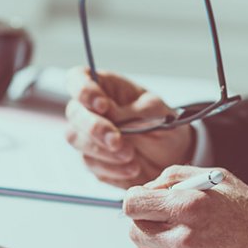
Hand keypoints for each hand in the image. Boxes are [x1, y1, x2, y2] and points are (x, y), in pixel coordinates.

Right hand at [65, 68, 194, 187]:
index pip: (78, 78)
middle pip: (74, 112)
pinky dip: (111, 168)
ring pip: (76, 139)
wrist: (173, 155)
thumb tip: (108, 113)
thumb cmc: (163, 124)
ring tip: (130, 156)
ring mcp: (87, 135)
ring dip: (102, 150)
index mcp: (105, 87)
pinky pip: (91, 163)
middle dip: (94, 128)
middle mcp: (90, 109)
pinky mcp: (92, 159)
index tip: (102, 105)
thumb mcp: (155, 112)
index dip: (83, 90)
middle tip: (116, 141)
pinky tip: (131, 168)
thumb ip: (131, 111)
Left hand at [122, 165, 247, 247]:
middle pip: (133, 230)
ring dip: (152, 243)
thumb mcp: (217, 180)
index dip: (136, 200)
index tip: (143, 201)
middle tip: (162, 218)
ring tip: (177, 236)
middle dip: (144, 221)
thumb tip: (146, 189)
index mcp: (188, 206)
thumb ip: (174, 177)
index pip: (132, 204)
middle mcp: (182, 238)